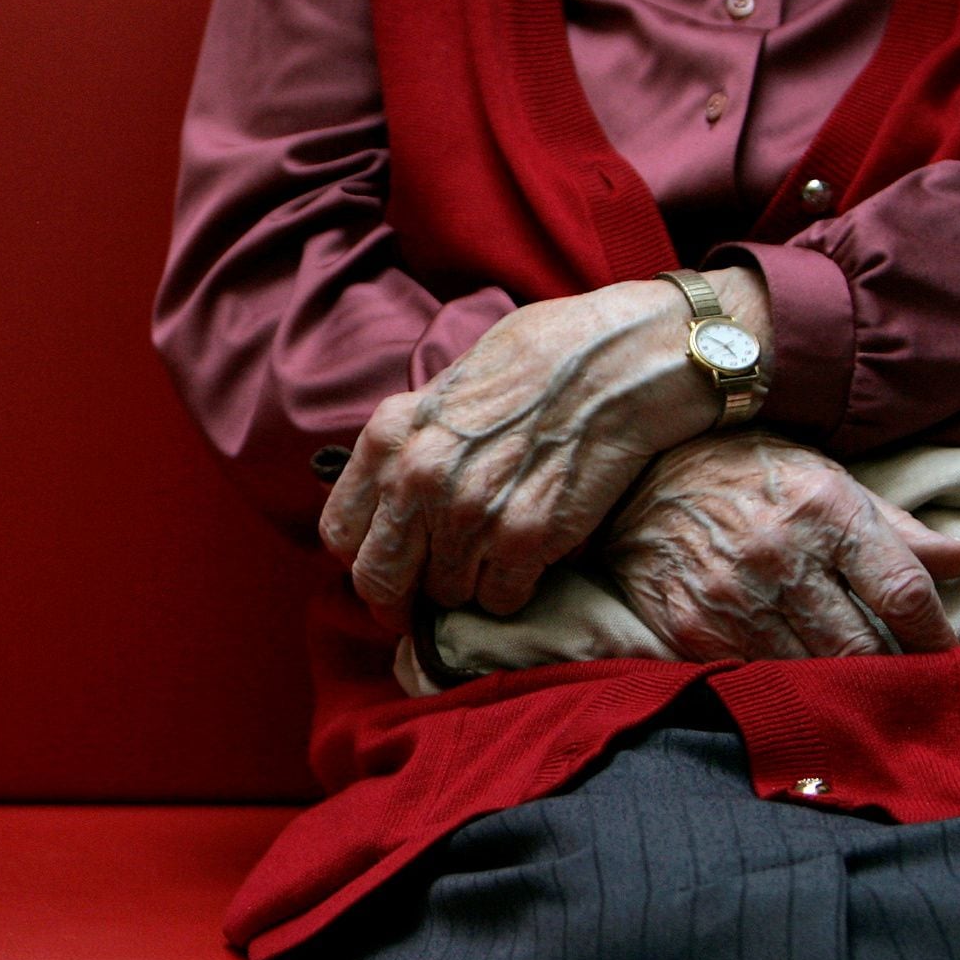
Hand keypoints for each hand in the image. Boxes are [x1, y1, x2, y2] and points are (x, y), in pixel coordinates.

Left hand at [321, 268, 768, 623]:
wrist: (619, 361)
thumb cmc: (541, 359)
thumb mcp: (449, 385)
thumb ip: (413, 441)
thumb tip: (390, 490)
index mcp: (390, 437)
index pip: (340, 533)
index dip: (363, 557)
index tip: (388, 563)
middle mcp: (418, 480)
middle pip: (378, 581)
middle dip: (400, 596)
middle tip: (427, 593)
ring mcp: (469, 513)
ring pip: (444, 596)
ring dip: (466, 587)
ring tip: (493, 557)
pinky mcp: (524, 538)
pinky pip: (499, 600)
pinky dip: (512, 591)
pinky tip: (529, 560)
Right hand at [606, 429, 959, 659]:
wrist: (640, 476)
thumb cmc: (748, 473)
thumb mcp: (828, 478)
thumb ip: (898, 529)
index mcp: (826, 509)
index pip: (904, 593)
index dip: (935, 636)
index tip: (944, 655)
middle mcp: (781, 555)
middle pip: (863, 647)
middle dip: (893, 673)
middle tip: (908, 685)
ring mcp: (734, 597)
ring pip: (813, 672)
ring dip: (840, 685)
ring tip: (856, 687)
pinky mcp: (694, 629)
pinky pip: (759, 676)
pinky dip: (785, 683)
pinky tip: (797, 678)